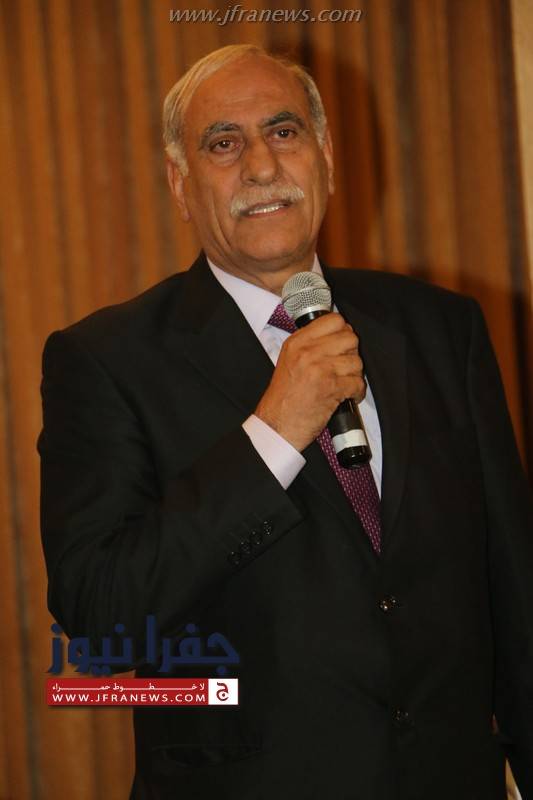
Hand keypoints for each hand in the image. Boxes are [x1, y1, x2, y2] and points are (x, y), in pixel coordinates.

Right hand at [255, 312, 365, 451]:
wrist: (276, 425)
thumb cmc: (283, 398)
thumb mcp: (289, 360)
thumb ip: (309, 345)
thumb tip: (337, 334)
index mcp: (297, 342)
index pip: (334, 320)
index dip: (343, 332)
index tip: (341, 344)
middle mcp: (308, 352)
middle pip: (350, 338)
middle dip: (351, 353)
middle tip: (344, 365)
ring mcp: (320, 369)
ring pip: (356, 361)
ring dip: (354, 374)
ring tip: (344, 383)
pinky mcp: (331, 387)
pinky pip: (358, 382)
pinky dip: (356, 392)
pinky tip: (348, 396)